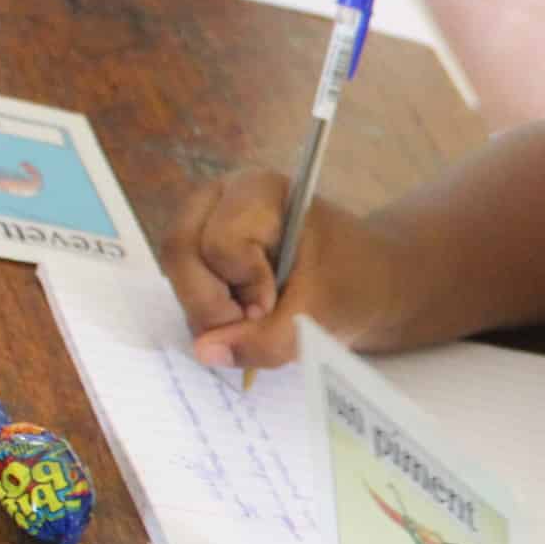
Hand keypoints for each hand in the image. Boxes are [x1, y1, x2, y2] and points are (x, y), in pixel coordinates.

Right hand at [161, 170, 386, 370]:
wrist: (367, 284)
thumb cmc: (351, 284)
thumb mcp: (318, 316)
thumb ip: (264, 339)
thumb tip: (203, 352)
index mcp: (257, 191)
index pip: (221, 243)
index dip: (244, 285)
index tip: (275, 306)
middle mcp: (218, 198)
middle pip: (180, 253)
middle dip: (211, 303)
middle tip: (251, 324)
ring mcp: (202, 224)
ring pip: (177, 275)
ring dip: (209, 311)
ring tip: (255, 321)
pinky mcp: (199, 255)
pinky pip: (184, 289)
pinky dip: (210, 313)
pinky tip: (245, 315)